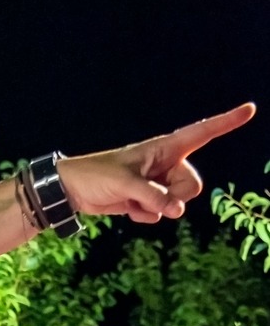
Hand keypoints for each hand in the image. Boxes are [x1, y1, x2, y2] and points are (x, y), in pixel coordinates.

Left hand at [59, 103, 254, 226]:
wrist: (74, 189)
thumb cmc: (97, 175)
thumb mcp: (125, 184)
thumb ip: (153, 197)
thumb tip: (176, 212)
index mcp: (166, 147)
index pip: (203, 133)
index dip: (227, 122)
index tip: (250, 109)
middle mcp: (168, 164)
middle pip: (192, 187)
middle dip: (173, 196)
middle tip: (145, 193)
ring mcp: (160, 183)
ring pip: (178, 204)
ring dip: (155, 208)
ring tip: (132, 198)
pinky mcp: (150, 201)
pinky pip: (161, 215)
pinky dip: (145, 216)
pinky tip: (128, 208)